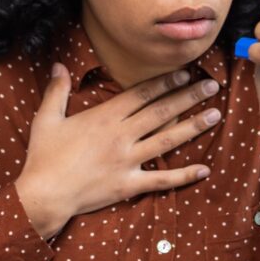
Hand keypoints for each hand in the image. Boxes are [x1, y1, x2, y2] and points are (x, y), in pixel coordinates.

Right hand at [14, 65, 221, 237]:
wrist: (43, 195)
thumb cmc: (44, 157)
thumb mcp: (47, 119)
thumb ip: (57, 90)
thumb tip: (59, 65)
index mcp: (104, 117)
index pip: (142, 94)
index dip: (165, 82)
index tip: (185, 73)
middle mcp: (121, 136)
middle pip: (162, 112)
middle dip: (189, 97)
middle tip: (212, 86)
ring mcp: (127, 161)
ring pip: (167, 140)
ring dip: (193, 127)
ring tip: (216, 115)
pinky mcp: (128, 184)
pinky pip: (161, 180)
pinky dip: (184, 175)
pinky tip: (204, 169)